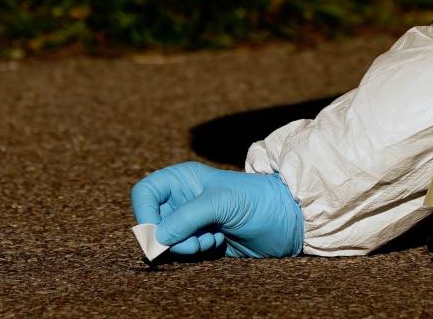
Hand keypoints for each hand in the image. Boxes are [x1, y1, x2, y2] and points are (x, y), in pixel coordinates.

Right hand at [130, 162, 303, 258]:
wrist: (288, 221)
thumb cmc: (259, 200)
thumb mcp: (223, 202)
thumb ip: (188, 217)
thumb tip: (156, 237)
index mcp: (184, 179)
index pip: (145, 193)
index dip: (144, 212)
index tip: (157, 231)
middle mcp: (184, 198)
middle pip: (152, 221)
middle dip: (168, 236)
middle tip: (193, 241)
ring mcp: (192, 221)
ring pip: (166, 241)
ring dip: (184, 246)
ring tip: (210, 240)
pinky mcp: (202, 240)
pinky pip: (182, 252)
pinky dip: (194, 253)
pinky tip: (217, 243)